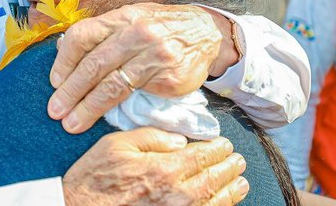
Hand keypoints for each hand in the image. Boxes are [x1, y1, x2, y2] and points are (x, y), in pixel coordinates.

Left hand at [49, 3, 237, 132]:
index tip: (54, 82)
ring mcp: (154, 56)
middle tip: (55, 110)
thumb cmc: (160, 27)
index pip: (82, 36)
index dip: (64, 61)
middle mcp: (136, 33)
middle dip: (70, 91)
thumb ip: (102, 34)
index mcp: (121, 17)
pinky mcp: (169, 78)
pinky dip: (116, 110)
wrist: (206, 32)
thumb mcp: (131, 19)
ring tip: (72, 123)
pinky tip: (104, 119)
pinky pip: (137, 97)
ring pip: (112, 85)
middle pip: (94, 64)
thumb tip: (64, 52)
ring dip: (88, 107)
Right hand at [63, 128, 247, 205]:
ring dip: (231, 191)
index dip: (218, 148)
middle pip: (213, 180)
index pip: (202, 155)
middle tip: (238, 160)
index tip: (225, 144)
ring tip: (240, 182)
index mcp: (164, 169)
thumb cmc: (94, 177)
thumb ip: (151, 137)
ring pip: (214, 203)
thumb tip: (179, 139)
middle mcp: (176, 195)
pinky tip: (222, 204)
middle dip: (229, 168)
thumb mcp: (117, 144)